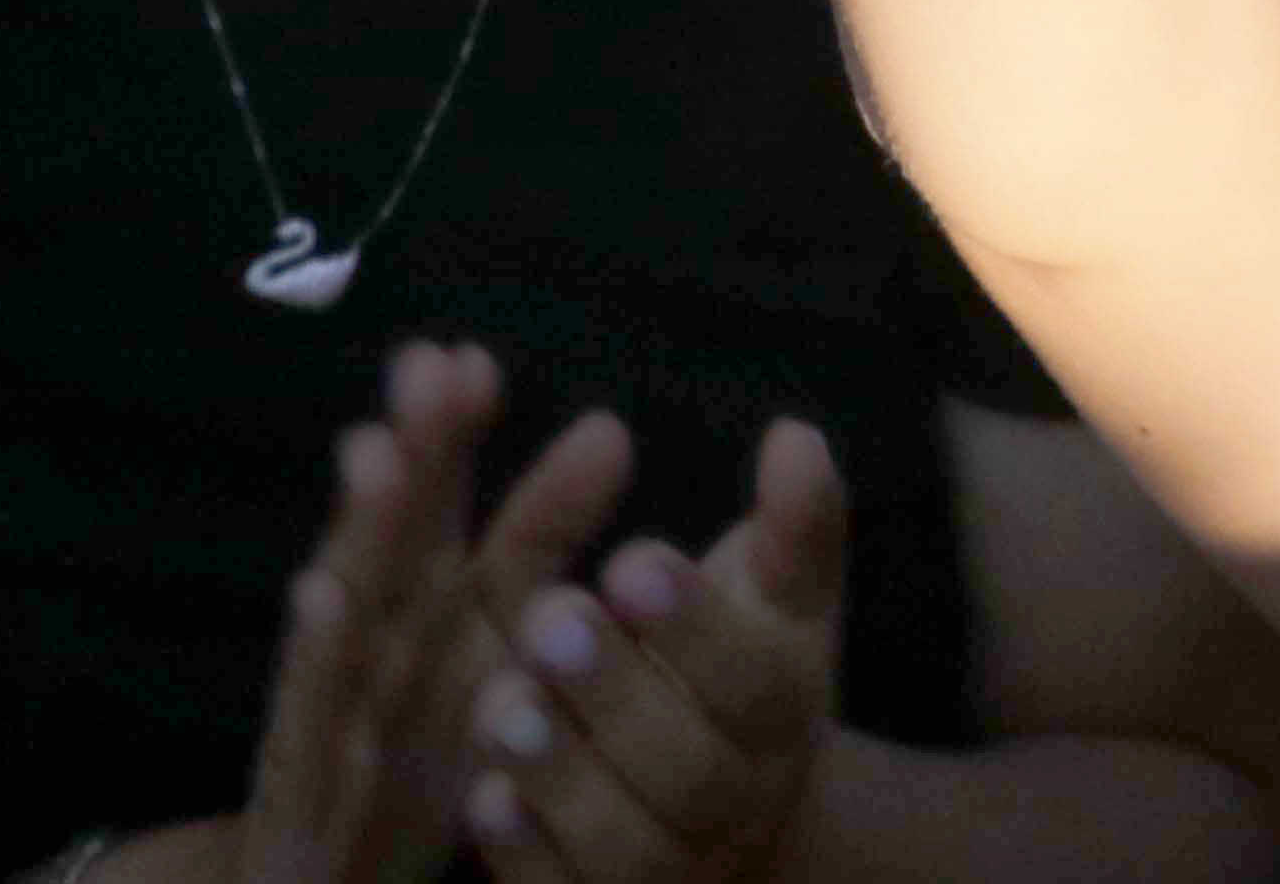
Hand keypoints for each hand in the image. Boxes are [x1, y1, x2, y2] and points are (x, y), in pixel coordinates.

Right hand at [232, 342, 642, 883]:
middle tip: (436, 362)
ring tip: (379, 449)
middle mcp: (378, 671)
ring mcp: (335, 730)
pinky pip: (311, 726)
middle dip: (422, 460)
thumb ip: (522, 570)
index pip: (450, 534)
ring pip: (356, 625)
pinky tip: (319, 592)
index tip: (472, 357)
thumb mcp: (478, 683)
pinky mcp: (300, 799)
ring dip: (364, 535)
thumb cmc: (398, 784)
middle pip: (404, 556)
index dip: (456, 451)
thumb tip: (597, 436)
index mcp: (428, 642)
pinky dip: (314, 660)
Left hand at [465, 420, 849, 880]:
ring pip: (627, 848)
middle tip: (548, 619)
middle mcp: (738, 804)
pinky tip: (485, 798)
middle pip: (692, 773)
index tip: (628, 558)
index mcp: (784, 712)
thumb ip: (789, 523)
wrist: (732, 812)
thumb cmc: (735, 668)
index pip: (756, 682)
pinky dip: (528, 854)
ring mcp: (675, 872)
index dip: (695, 628)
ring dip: (562, 776)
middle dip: (616, 695)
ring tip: (500, 706)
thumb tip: (795, 438)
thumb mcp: (774, 594)